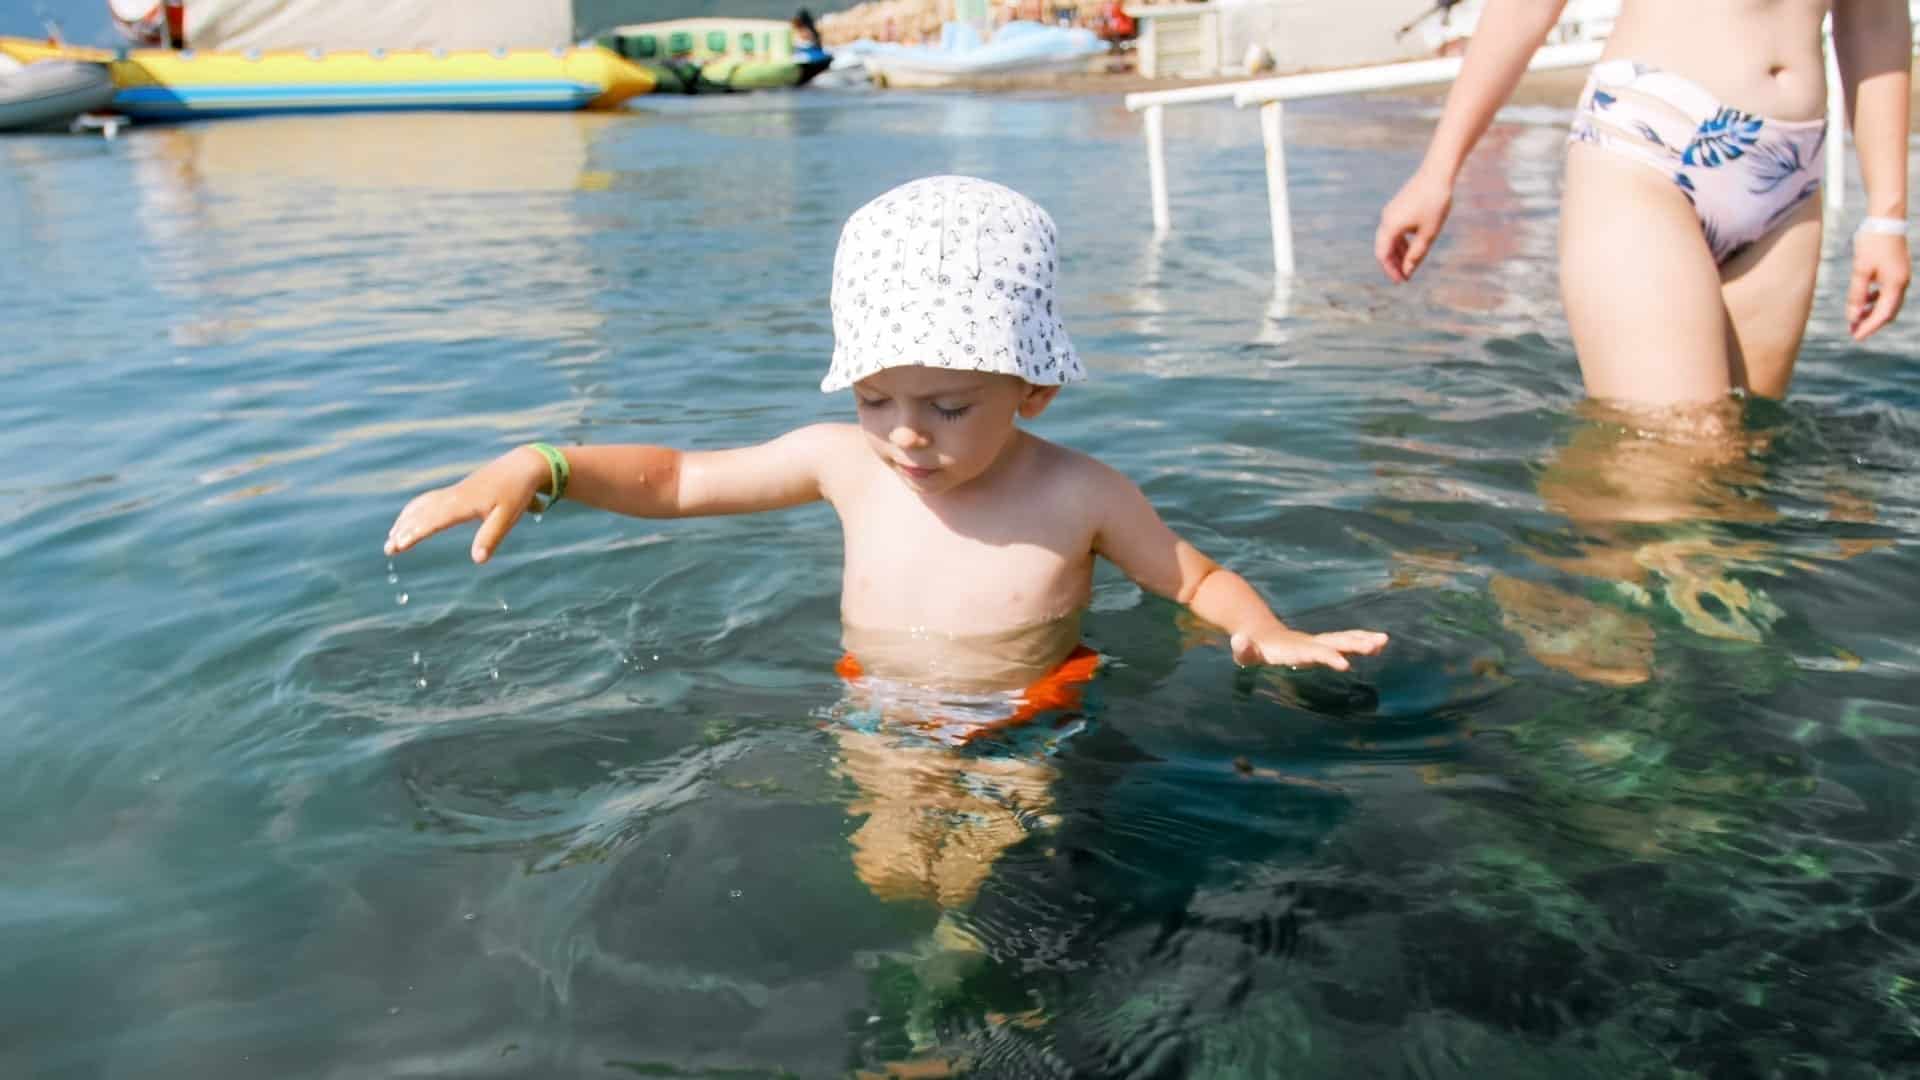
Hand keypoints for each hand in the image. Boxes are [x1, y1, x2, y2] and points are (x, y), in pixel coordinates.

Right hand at [384, 447, 549, 563]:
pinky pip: (428, 499)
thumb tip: (477, 560)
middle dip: (403, 531)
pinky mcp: (456, 491)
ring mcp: (453, 492)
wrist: (522, 466)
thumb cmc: (516, 493)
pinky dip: (414, 509)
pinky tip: (410, 517)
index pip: (433, 521)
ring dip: (405, 521)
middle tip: (388, 549)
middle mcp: (453, 497)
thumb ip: (491, 537)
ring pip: (421, 506)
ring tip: (391, 537)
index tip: (399, 545)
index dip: (415, 533)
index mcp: (463, 504)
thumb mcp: (508, 517)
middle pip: (421, 514)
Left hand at [1230, 625, 1389, 672]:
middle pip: (1334, 642)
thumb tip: (1239, 640)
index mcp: (1292, 648)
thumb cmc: (1251, 649)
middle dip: (1355, 644)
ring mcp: (1317, 643)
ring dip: (1363, 640)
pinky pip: (1344, 643)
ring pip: (1343, 639)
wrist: (1258, 634)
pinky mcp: (1321, 645)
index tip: (1343, 664)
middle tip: (1377, 644)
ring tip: (1385, 640)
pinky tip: (1378, 646)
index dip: (1326, 657)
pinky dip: (1361, 643)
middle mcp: (1309, 643)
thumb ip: (1243, 648)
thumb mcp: (1243, 651)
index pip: (1312, 653)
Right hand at [1375, 167, 1452, 282]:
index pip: (1383, 255)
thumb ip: (1417, 254)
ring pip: (1389, 239)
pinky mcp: (1397, 207)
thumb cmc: (1435, 203)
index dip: (1391, 270)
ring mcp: (1391, 212)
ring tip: (1410, 264)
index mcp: (1390, 226)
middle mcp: (1386, 219)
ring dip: (1398, 253)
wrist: (1437, 173)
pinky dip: (1401, 241)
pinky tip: (1412, 247)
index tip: (1402, 281)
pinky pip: (1394, 229)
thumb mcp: (1428, 233)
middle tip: (1405, 277)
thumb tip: (1408, 270)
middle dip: (1393, 264)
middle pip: (1384, 248)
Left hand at [1848, 233, 1909, 340]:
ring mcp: (1902, 276)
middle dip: (1871, 323)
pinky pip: (1888, 291)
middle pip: (1888, 311)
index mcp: (1895, 284)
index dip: (1869, 328)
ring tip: (1855, 318)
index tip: (1855, 337)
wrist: (1885, 219)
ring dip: (1872, 312)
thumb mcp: (1860, 270)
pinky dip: (1876, 299)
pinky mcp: (1897, 270)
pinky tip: (1864, 300)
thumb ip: (1857, 295)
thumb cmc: (1872, 243)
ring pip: (1888, 302)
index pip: (1883, 315)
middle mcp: (1902, 282)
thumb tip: (1853, 318)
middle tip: (1853, 331)